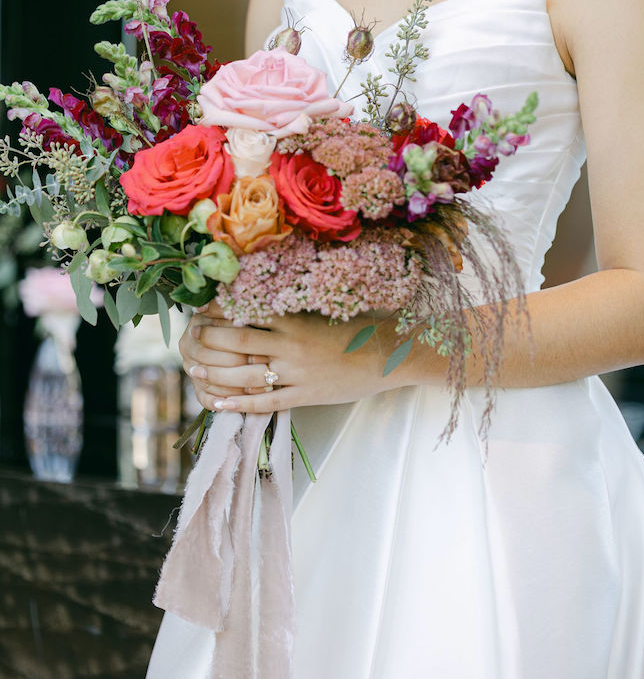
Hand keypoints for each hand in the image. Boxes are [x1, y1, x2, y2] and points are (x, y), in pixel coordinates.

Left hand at [179, 301, 416, 414]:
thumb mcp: (320, 312)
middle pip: (236, 343)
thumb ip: (289, 312)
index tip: (201, 312)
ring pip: (244, 374)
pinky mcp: (304, 396)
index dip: (218, 313)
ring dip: (214, 372)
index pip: (245, 313)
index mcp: (294, 319)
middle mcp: (290, 345)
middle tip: (189, 338)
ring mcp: (296, 373)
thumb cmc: (356, 329)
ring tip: (193, 368)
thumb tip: (257, 305)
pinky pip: (264, 401)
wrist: (387, 354)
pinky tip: (217, 402)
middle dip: (208, 341)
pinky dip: (237, 403)